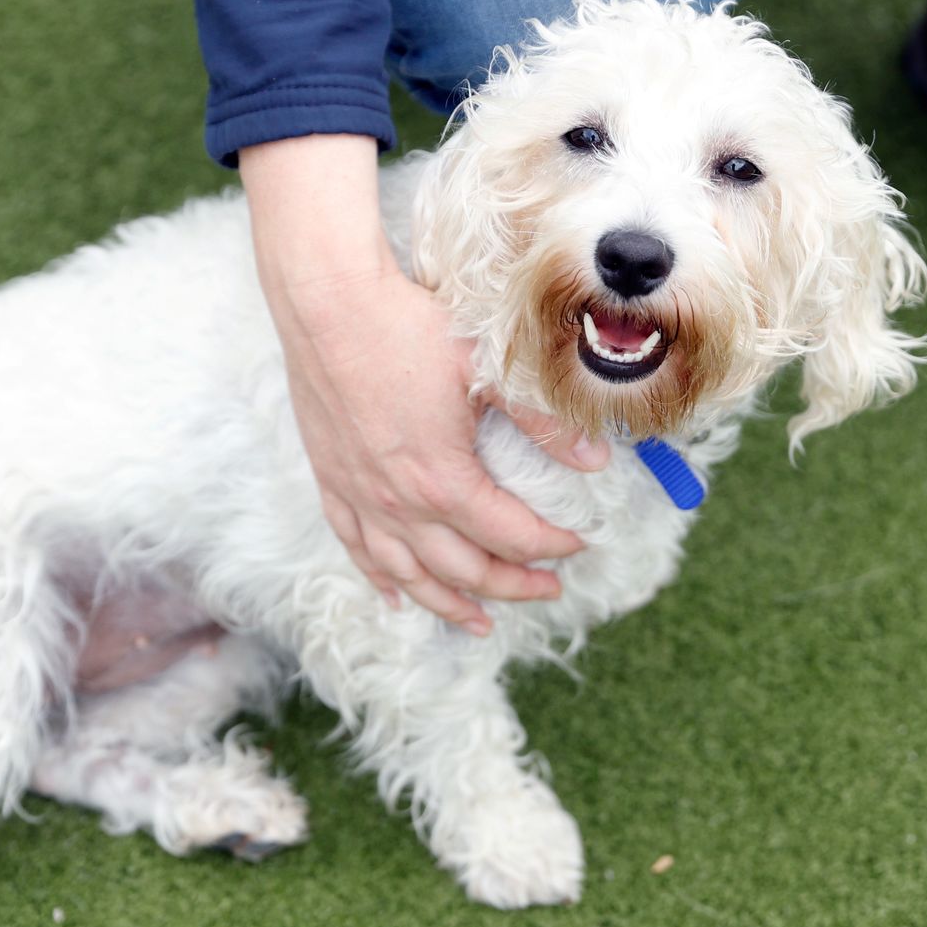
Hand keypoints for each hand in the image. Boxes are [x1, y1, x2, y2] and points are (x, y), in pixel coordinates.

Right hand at [240, 135, 608, 632]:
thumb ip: (545, 422)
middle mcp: (398, 504)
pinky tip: (395, 595)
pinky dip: (380, 577)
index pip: (510, 535)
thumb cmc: (410, 330)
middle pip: (463, 569)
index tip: (576, 545)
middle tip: (545, 589)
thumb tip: (597, 458)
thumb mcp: (490, 371)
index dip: (550, 546)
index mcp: (443, 481)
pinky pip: (355, 547)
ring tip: (479, 622)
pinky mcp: (332, 481)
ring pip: (408, 574)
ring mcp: (360, 497)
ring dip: (447, 603)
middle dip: (511, 585)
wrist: (330, 304)